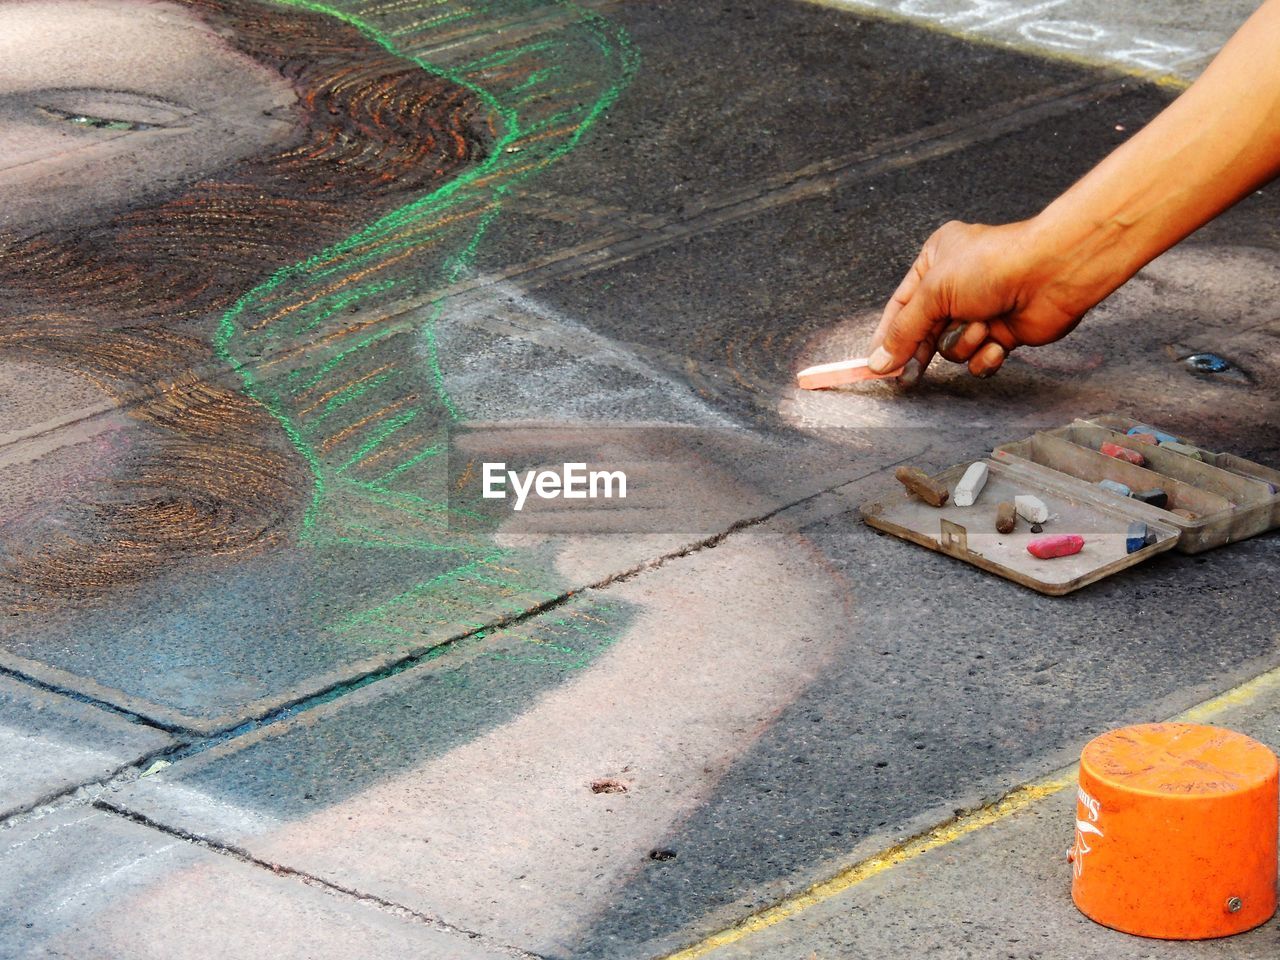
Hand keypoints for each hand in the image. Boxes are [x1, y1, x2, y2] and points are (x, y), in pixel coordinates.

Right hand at [867, 219, 1096, 381]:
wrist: (1052, 274)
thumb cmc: (993, 265)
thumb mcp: (934, 292)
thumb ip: (904, 331)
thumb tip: (879, 362)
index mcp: (935, 261)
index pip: (900, 306)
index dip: (887, 336)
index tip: (876, 364)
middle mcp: (956, 285)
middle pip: (924, 330)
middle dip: (922, 350)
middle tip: (908, 375)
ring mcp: (980, 310)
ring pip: (951, 348)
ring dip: (964, 342)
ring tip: (981, 327)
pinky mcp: (1002, 332)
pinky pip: (978, 358)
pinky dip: (986, 355)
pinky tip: (998, 343)